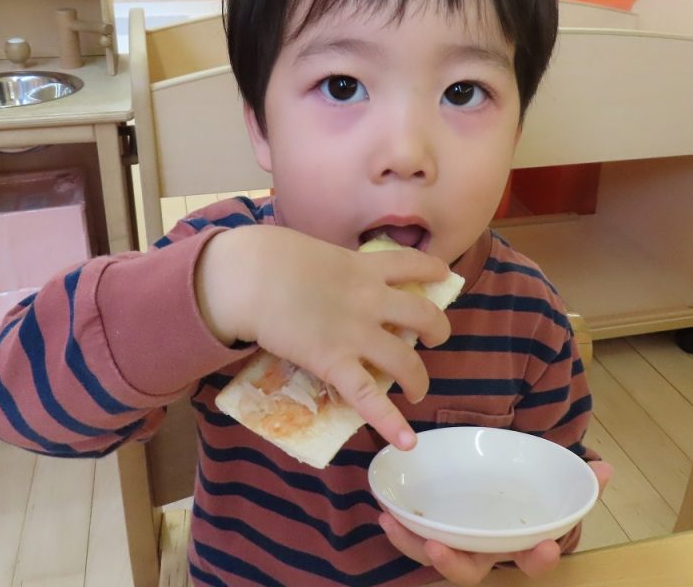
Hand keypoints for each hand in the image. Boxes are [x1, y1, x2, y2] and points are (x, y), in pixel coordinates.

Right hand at [197, 226, 451, 448]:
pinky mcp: (334, 362)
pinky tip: (407, 441)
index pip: (414, 263)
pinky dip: (390, 422)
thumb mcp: (317, 251)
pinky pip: (368, 397)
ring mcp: (356, 333)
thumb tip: (333, 273)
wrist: (249, 277)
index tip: (442, 278)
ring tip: (417, 388)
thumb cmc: (270, 257)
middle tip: (432, 339)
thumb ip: (336, 265)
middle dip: (437, 330)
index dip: (434, 271)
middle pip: (424, 314)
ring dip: (418, 378)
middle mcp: (371, 299)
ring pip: (406, 359)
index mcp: (365, 266)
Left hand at [380, 460, 613, 585]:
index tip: (545, 547)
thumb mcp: (551, 482)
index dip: (539, 559)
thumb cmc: (526, 490)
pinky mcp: (434, 532)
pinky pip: (415, 538)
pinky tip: (384, 511)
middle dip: (454, 565)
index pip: (533, 561)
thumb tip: (604, 468)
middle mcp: (486, 552)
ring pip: (435, 557)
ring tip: (391, 523)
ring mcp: (458, 544)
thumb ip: (577, 478)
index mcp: (519, 544)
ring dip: (412, 545)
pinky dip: (400, 529)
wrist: (497, 487)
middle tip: (437, 548)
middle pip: (471, 572)